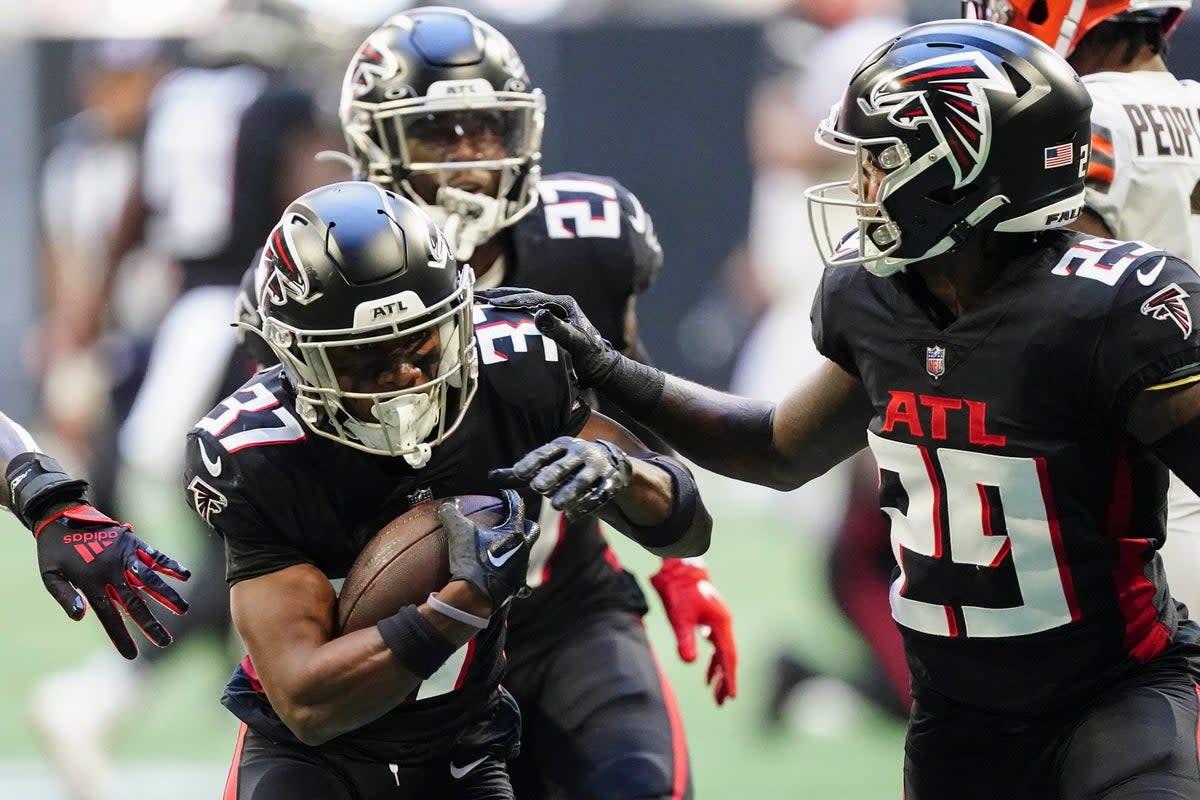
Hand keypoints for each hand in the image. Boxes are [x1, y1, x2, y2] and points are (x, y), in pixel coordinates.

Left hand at [35, 504, 190, 658]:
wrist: (61, 515)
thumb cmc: (54, 550)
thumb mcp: (49, 576)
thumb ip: (65, 596)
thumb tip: (80, 618)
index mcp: (92, 583)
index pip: (110, 616)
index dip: (121, 636)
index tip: (132, 655)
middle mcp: (112, 571)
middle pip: (136, 602)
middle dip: (151, 624)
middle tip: (166, 641)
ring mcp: (125, 556)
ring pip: (150, 579)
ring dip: (167, 595)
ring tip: (183, 609)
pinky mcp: (132, 542)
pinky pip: (154, 555)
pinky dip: (169, 564)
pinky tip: (184, 575)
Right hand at [439, 489, 538, 608]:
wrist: (476, 596)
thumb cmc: (471, 561)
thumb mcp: (458, 532)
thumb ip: (452, 514)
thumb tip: (447, 504)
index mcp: (514, 532)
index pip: (517, 507)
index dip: (511, 497)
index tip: (506, 494)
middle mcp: (523, 549)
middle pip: (532, 530)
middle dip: (525, 522)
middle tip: (513, 520)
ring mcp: (522, 568)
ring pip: (526, 553)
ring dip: (519, 548)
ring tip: (506, 546)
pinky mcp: (517, 586)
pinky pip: (519, 578)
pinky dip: (513, 574)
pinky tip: (505, 575)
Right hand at [475, 288, 618, 387]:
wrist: (603, 370)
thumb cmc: (592, 359)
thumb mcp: (576, 344)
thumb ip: (558, 329)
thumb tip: (537, 313)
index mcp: (563, 304)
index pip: (530, 299)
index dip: (508, 300)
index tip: (488, 302)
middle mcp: (558, 305)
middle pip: (523, 295)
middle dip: (499, 295)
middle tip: (476, 294)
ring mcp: (554, 313)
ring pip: (523, 303)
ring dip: (502, 301)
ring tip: (480, 301)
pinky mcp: (551, 323)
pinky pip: (526, 314)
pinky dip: (509, 313)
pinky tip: (496, 317)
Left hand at [491, 437, 631, 517]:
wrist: (611, 461)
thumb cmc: (568, 464)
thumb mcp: (548, 462)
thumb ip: (521, 472)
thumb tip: (490, 477)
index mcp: (562, 446)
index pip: (545, 453)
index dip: (531, 462)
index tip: (518, 472)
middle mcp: (580, 453)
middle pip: (564, 465)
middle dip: (551, 475)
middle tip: (537, 487)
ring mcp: (596, 467)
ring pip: (582, 480)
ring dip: (570, 492)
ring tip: (556, 506)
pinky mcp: (610, 482)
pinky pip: (599, 494)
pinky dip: (587, 505)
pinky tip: (573, 516)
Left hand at [650, 558, 737, 705]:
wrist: (678, 570)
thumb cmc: (679, 592)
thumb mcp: (679, 618)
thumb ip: (685, 639)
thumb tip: (690, 663)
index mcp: (721, 624)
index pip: (728, 657)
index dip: (730, 678)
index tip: (732, 696)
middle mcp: (723, 624)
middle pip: (729, 657)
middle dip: (726, 680)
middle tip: (723, 701)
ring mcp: (718, 621)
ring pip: (723, 652)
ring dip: (720, 672)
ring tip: (716, 693)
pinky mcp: (710, 620)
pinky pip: (716, 645)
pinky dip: (714, 660)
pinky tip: (709, 673)